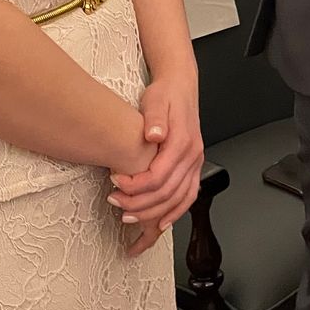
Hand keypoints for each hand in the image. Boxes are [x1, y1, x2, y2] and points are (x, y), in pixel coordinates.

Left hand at [109, 72, 204, 256]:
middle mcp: (192, 155)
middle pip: (167, 193)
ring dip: (154, 214)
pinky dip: (176, 212)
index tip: (114, 181)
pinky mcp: (193, 166)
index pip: (159, 176)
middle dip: (139, 204)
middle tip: (115, 202)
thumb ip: (155, 118)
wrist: (180, 86)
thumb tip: (154, 134)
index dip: (135, 185)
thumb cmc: (165, 94)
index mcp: (182, 141)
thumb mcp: (155, 100)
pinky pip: (189, 196)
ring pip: (178, 199)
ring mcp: (195, 162)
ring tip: (128, 216)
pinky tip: (162, 223)